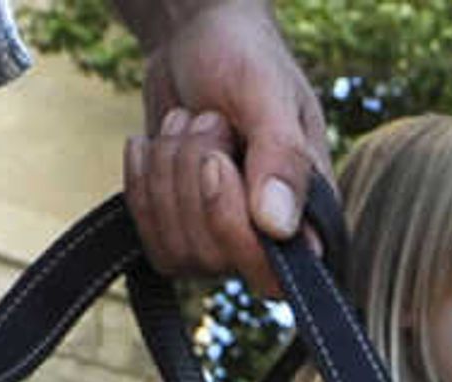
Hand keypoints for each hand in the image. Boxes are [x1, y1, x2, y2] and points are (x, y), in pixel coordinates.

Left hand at [122, 1, 327, 294]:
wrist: (197, 40)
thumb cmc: (245, 60)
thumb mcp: (269, 97)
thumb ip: (281, 159)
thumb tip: (278, 229)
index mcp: (310, 216)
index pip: (272, 271)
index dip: (230, 222)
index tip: (217, 160)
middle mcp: (271, 241)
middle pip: (214, 255)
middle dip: (190, 178)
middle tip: (207, 120)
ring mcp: (224, 242)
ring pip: (178, 248)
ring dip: (167, 174)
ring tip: (187, 124)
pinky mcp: (181, 232)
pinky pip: (150, 239)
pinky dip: (141, 183)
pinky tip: (152, 143)